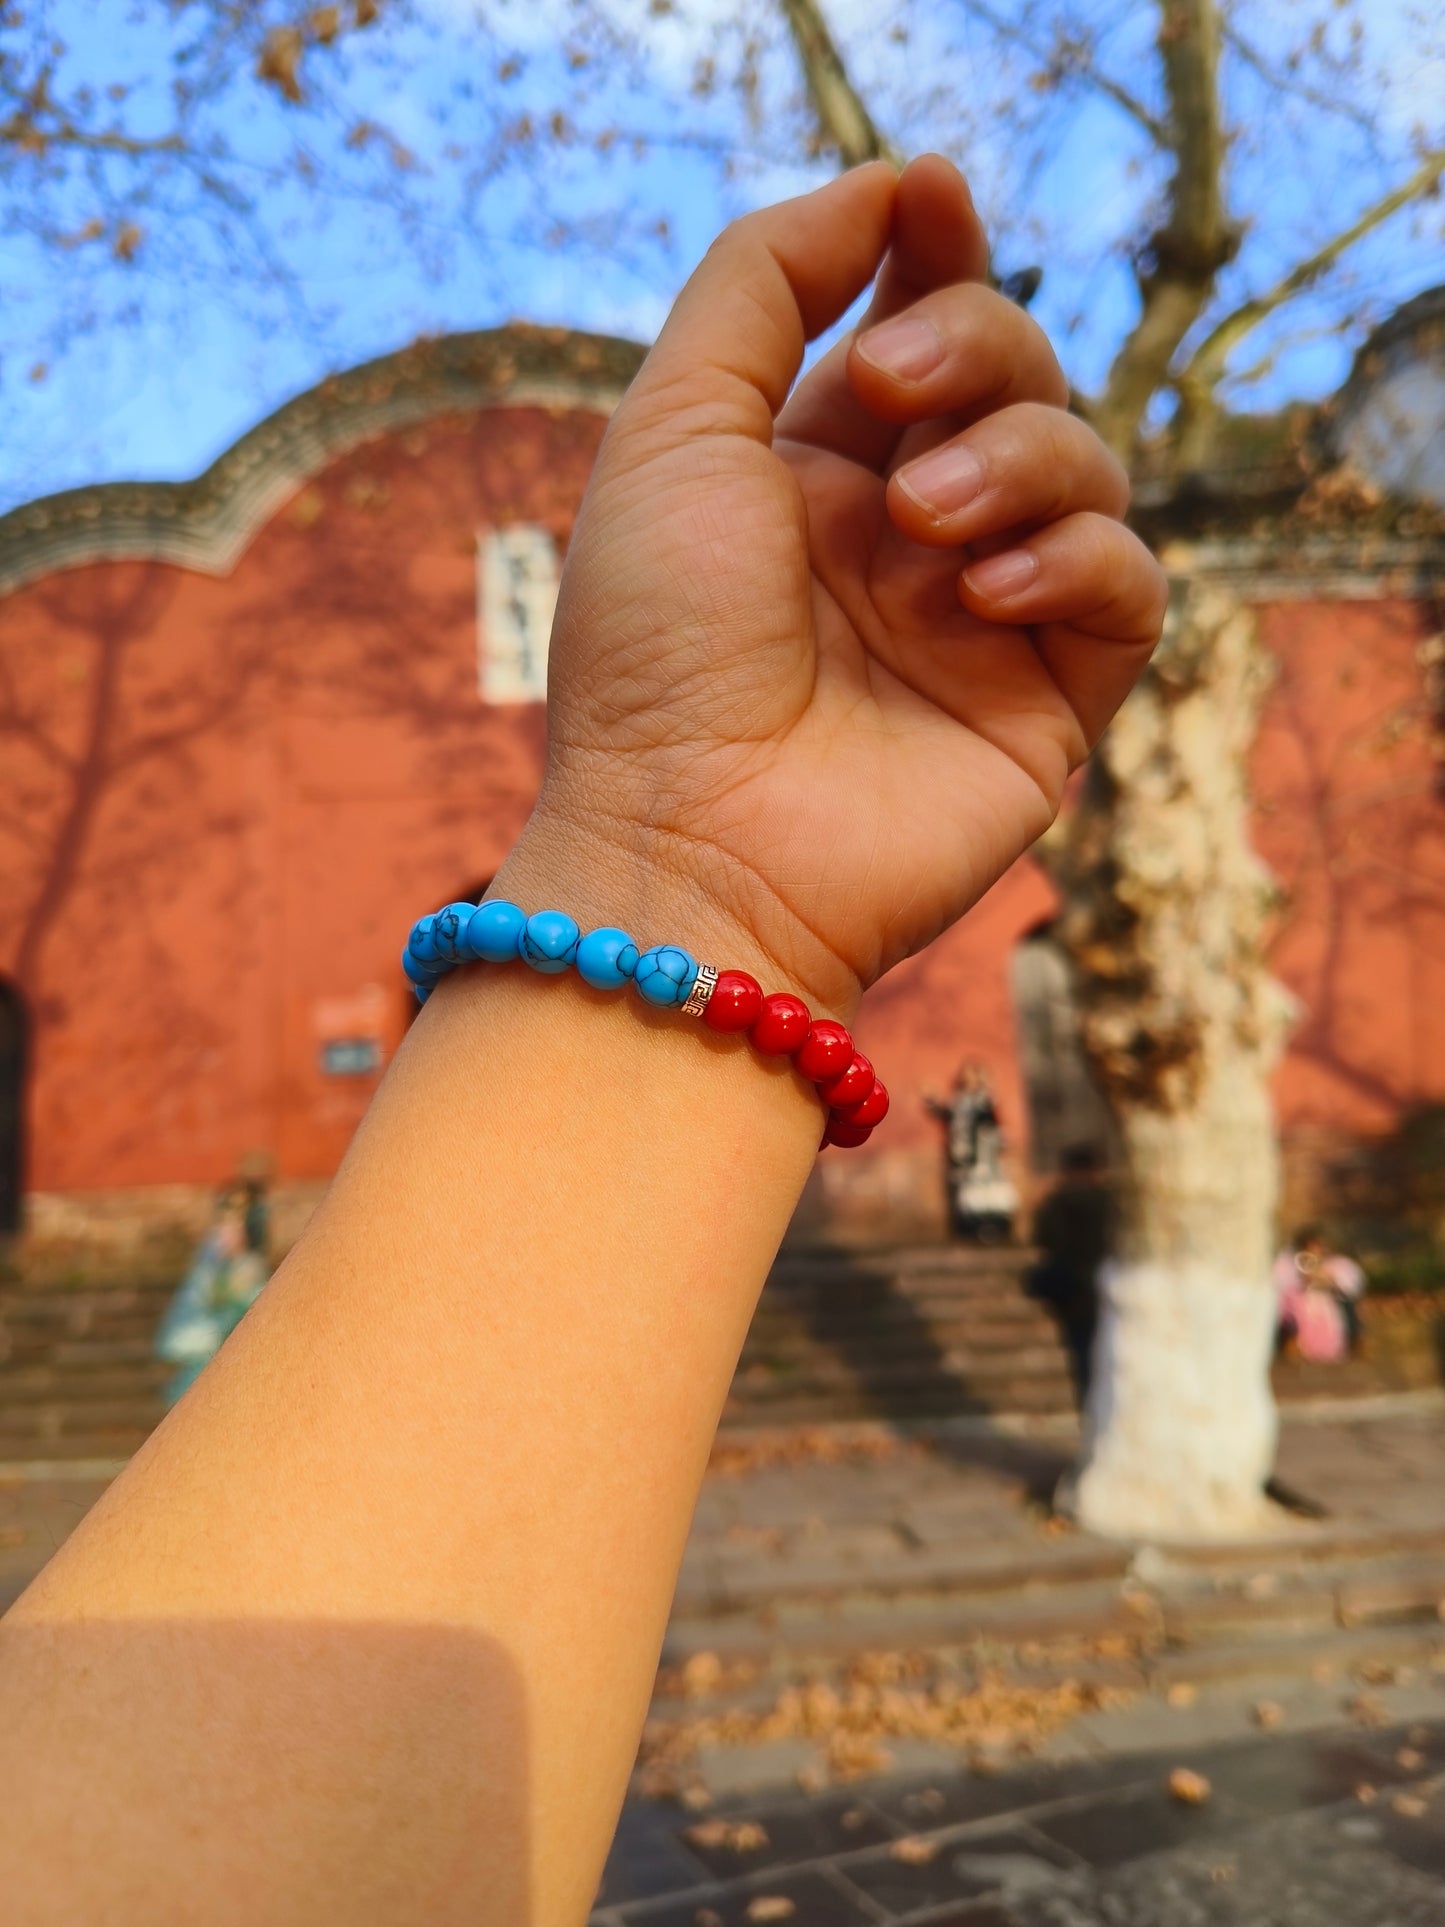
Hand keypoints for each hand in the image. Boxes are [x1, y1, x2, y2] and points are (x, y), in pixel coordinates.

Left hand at [503, 156, 1164, 1014]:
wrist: (690, 848)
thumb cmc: (655, 651)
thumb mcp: (674, 428)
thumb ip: (763, 284)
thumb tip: (889, 186)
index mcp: (813, 475)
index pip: (916, 331)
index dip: (938, 257)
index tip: (931, 202)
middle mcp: (906, 538)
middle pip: (1015, 373)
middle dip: (975, 345)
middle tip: (897, 391)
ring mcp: (982, 621)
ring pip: (1086, 464)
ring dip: (1018, 459)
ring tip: (924, 524)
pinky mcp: (1050, 704)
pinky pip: (1129, 587)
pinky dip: (1077, 562)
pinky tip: (985, 595)